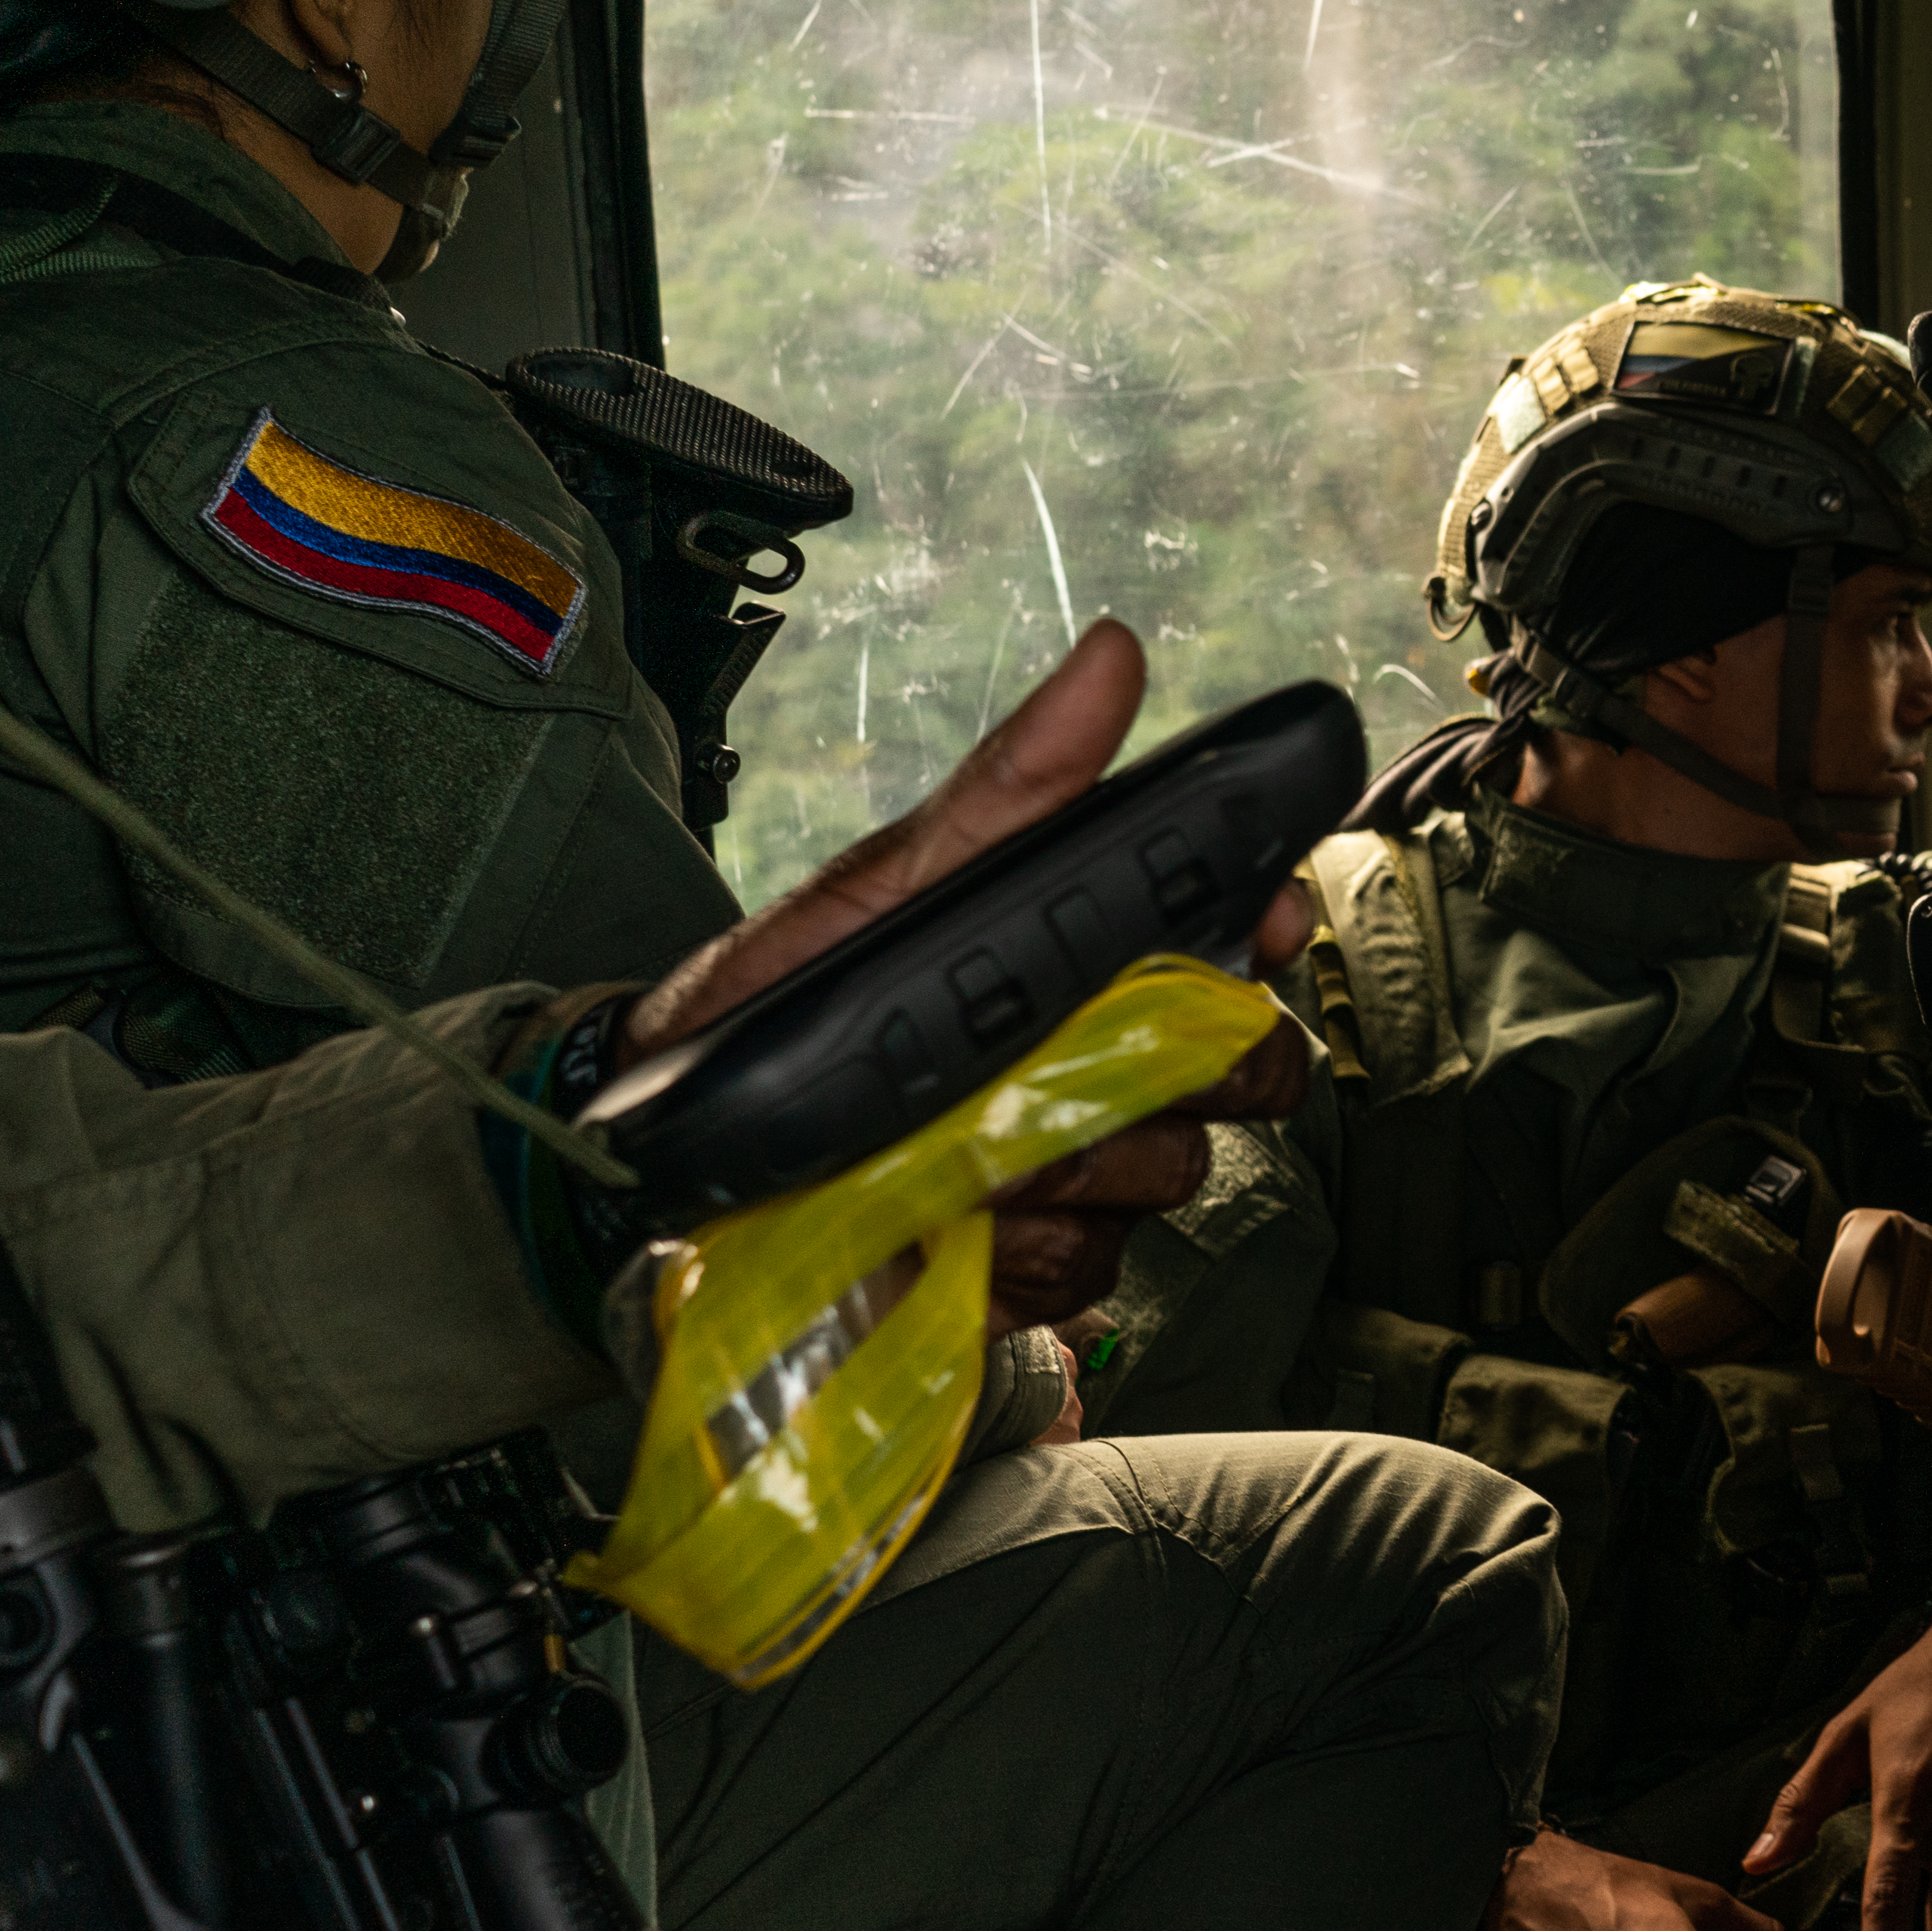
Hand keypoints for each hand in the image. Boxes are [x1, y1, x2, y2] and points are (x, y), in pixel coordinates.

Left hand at [618, 619, 1316, 1331]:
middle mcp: (1106, 1067)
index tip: (1261, 922)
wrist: (663, 1156)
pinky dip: (1018, 1251)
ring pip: (1164, 1174)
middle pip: (1239, 1073)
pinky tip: (947, 1224)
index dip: (1268, 931)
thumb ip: (1012, 786)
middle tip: (1086, 1063)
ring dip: (1072, 1163)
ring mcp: (1081, 1175)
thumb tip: (1112, 656)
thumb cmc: (779, 998)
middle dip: (1185, 1069)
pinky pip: (1088, 1269)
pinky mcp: (1035, 1273)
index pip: (1240, 945)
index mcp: (1087, 966)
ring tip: (962, 1148)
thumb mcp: (889, 884)